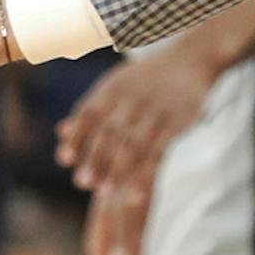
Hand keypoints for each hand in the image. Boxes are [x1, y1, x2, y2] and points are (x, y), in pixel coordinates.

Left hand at [57, 42, 217, 191]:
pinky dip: (146, 175)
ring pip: (134, 144)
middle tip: (82, 183)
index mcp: (114, 88)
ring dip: (118, 170)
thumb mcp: (117, 86)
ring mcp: (156, 110)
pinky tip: (136, 195)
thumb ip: (92, 110)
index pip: (90, 112)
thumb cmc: (147, 79)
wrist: (191, 59)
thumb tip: (62, 133)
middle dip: (95, 157)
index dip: (77, 137)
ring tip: (105, 193)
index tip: (64, 160)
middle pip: (110, 130)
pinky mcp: (178, 122)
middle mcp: (133, 97)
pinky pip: (159, 152)